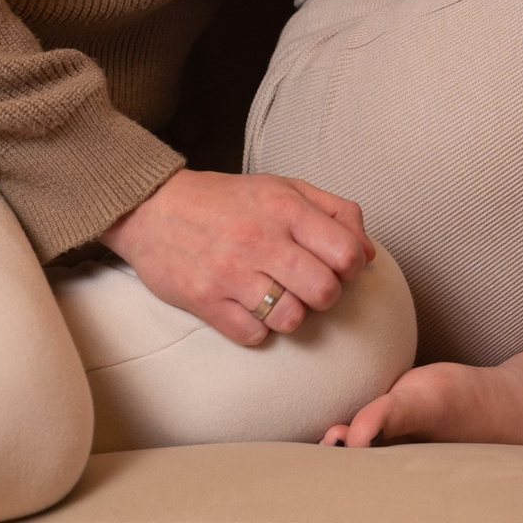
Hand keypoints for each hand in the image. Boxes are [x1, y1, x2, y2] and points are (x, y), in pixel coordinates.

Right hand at [103, 168, 379, 346]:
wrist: (153, 207)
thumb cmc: (226, 199)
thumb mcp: (285, 187)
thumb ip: (335, 212)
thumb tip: (369, 253)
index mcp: (285, 208)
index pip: (347, 253)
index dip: (352, 268)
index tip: (339, 268)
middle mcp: (260, 239)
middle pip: (324, 291)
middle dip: (326, 296)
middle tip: (310, 287)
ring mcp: (230, 272)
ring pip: (291, 318)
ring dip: (292, 315)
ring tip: (279, 298)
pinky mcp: (204, 300)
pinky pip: (253, 335)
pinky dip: (258, 329)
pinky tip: (249, 308)